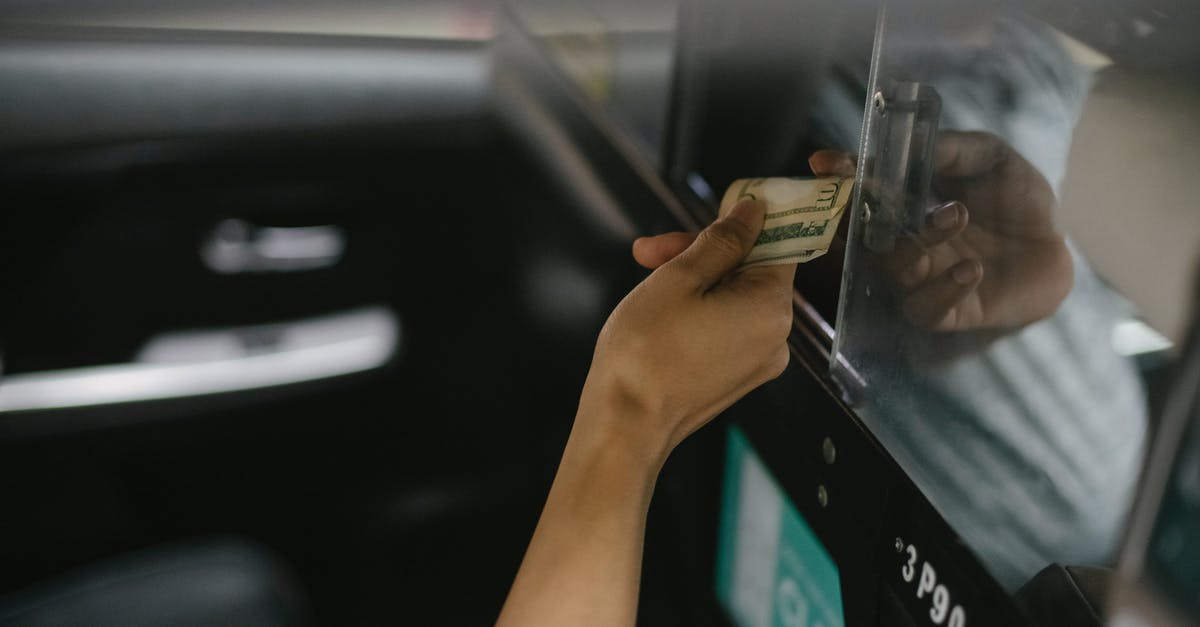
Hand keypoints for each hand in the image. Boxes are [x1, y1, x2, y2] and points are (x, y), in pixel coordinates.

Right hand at [577, 198, 796, 467]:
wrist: (624, 424)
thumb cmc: (644, 355)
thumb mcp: (678, 278)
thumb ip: (720, 241)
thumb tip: (752, 214)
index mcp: (771, 308)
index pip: (778, 243)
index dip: (746, 220)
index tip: (721, 207)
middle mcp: (776, 337)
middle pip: (751, 270)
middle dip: (702, 252)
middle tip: (652, 250)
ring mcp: (757, 361)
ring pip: (734, 298)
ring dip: (694, 279)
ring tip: (646, 276)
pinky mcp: (736, 377)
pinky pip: (726, 327)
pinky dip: (699, 310)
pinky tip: (661, 307)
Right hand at [810, 131, 1072, 331]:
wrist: (1056, 248)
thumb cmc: (1017, 199)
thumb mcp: (991, 158)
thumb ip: (952, 149)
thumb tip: (909, 141)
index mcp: (905, 202)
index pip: (861, 189)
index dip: (840, 176)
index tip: (824, 163)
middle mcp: (903, 241)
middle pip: (862, 234)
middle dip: (863, 215)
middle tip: (880, 192)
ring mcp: (922, 278)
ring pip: (895, 268)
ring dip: (918, 241)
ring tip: (956, 215)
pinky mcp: (946, 311)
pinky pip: (926, 309)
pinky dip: (944, 289)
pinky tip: (972, 269)